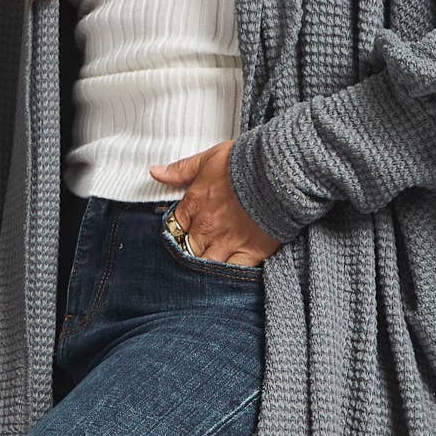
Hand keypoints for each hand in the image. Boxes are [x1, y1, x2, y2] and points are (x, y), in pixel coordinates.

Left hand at [149, 142, 280, 267]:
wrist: (280, 171)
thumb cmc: (246, 161)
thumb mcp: (209, 158)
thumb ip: (181, 169)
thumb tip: (155, 172)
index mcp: (194, 204)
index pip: (174, 227)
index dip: (177, 232)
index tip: (184, 233)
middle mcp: (206, 227)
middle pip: (187, 250)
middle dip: (189, 252)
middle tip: (197, 252)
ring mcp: (227, 242)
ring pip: (205, 265)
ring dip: (204, 268)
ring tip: (208, 270)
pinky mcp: (249, 252)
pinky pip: (232, 272)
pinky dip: (229, 276)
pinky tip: (228, 277)